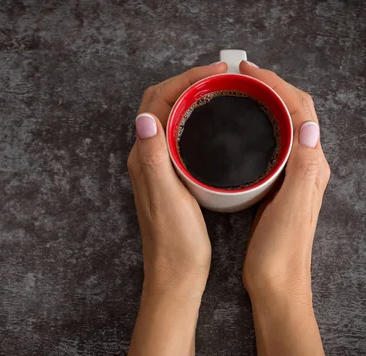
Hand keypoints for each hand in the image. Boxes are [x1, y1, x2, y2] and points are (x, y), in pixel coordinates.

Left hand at [127, 62, 227, 299]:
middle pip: (161, 104)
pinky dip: (195, 119)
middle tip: (221, 75)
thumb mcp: (167, 197)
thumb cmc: (175, 242)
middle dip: (188, 82)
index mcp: (144, 157)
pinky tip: (215, 124)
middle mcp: (146, 157)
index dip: (185, 80)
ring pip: (171, 118)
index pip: (157, 102)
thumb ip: (154, 157)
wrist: (176, 275)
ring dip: (191, 98)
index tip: (217, 71)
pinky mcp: (170, 177)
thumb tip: (145, 117)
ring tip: (220, 89)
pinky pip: (179, 135)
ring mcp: (158, 167)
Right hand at [239, 61, 338, 355]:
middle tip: (238, 75)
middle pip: (294, 112)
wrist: (276, 286)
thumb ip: (303, 168)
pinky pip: (270, 144)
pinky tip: (237, 129)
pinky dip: (256, 126)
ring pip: (281, 126)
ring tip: (236, 92)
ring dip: (263, 103)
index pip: (301, 110)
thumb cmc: (281, 252)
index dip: (276, 84)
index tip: (247, 71)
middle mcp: (306, 166)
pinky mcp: (275, 186)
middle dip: (269, 87)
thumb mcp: (292, 209)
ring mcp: (291, 176)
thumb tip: (307, 124)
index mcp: (312, 166)